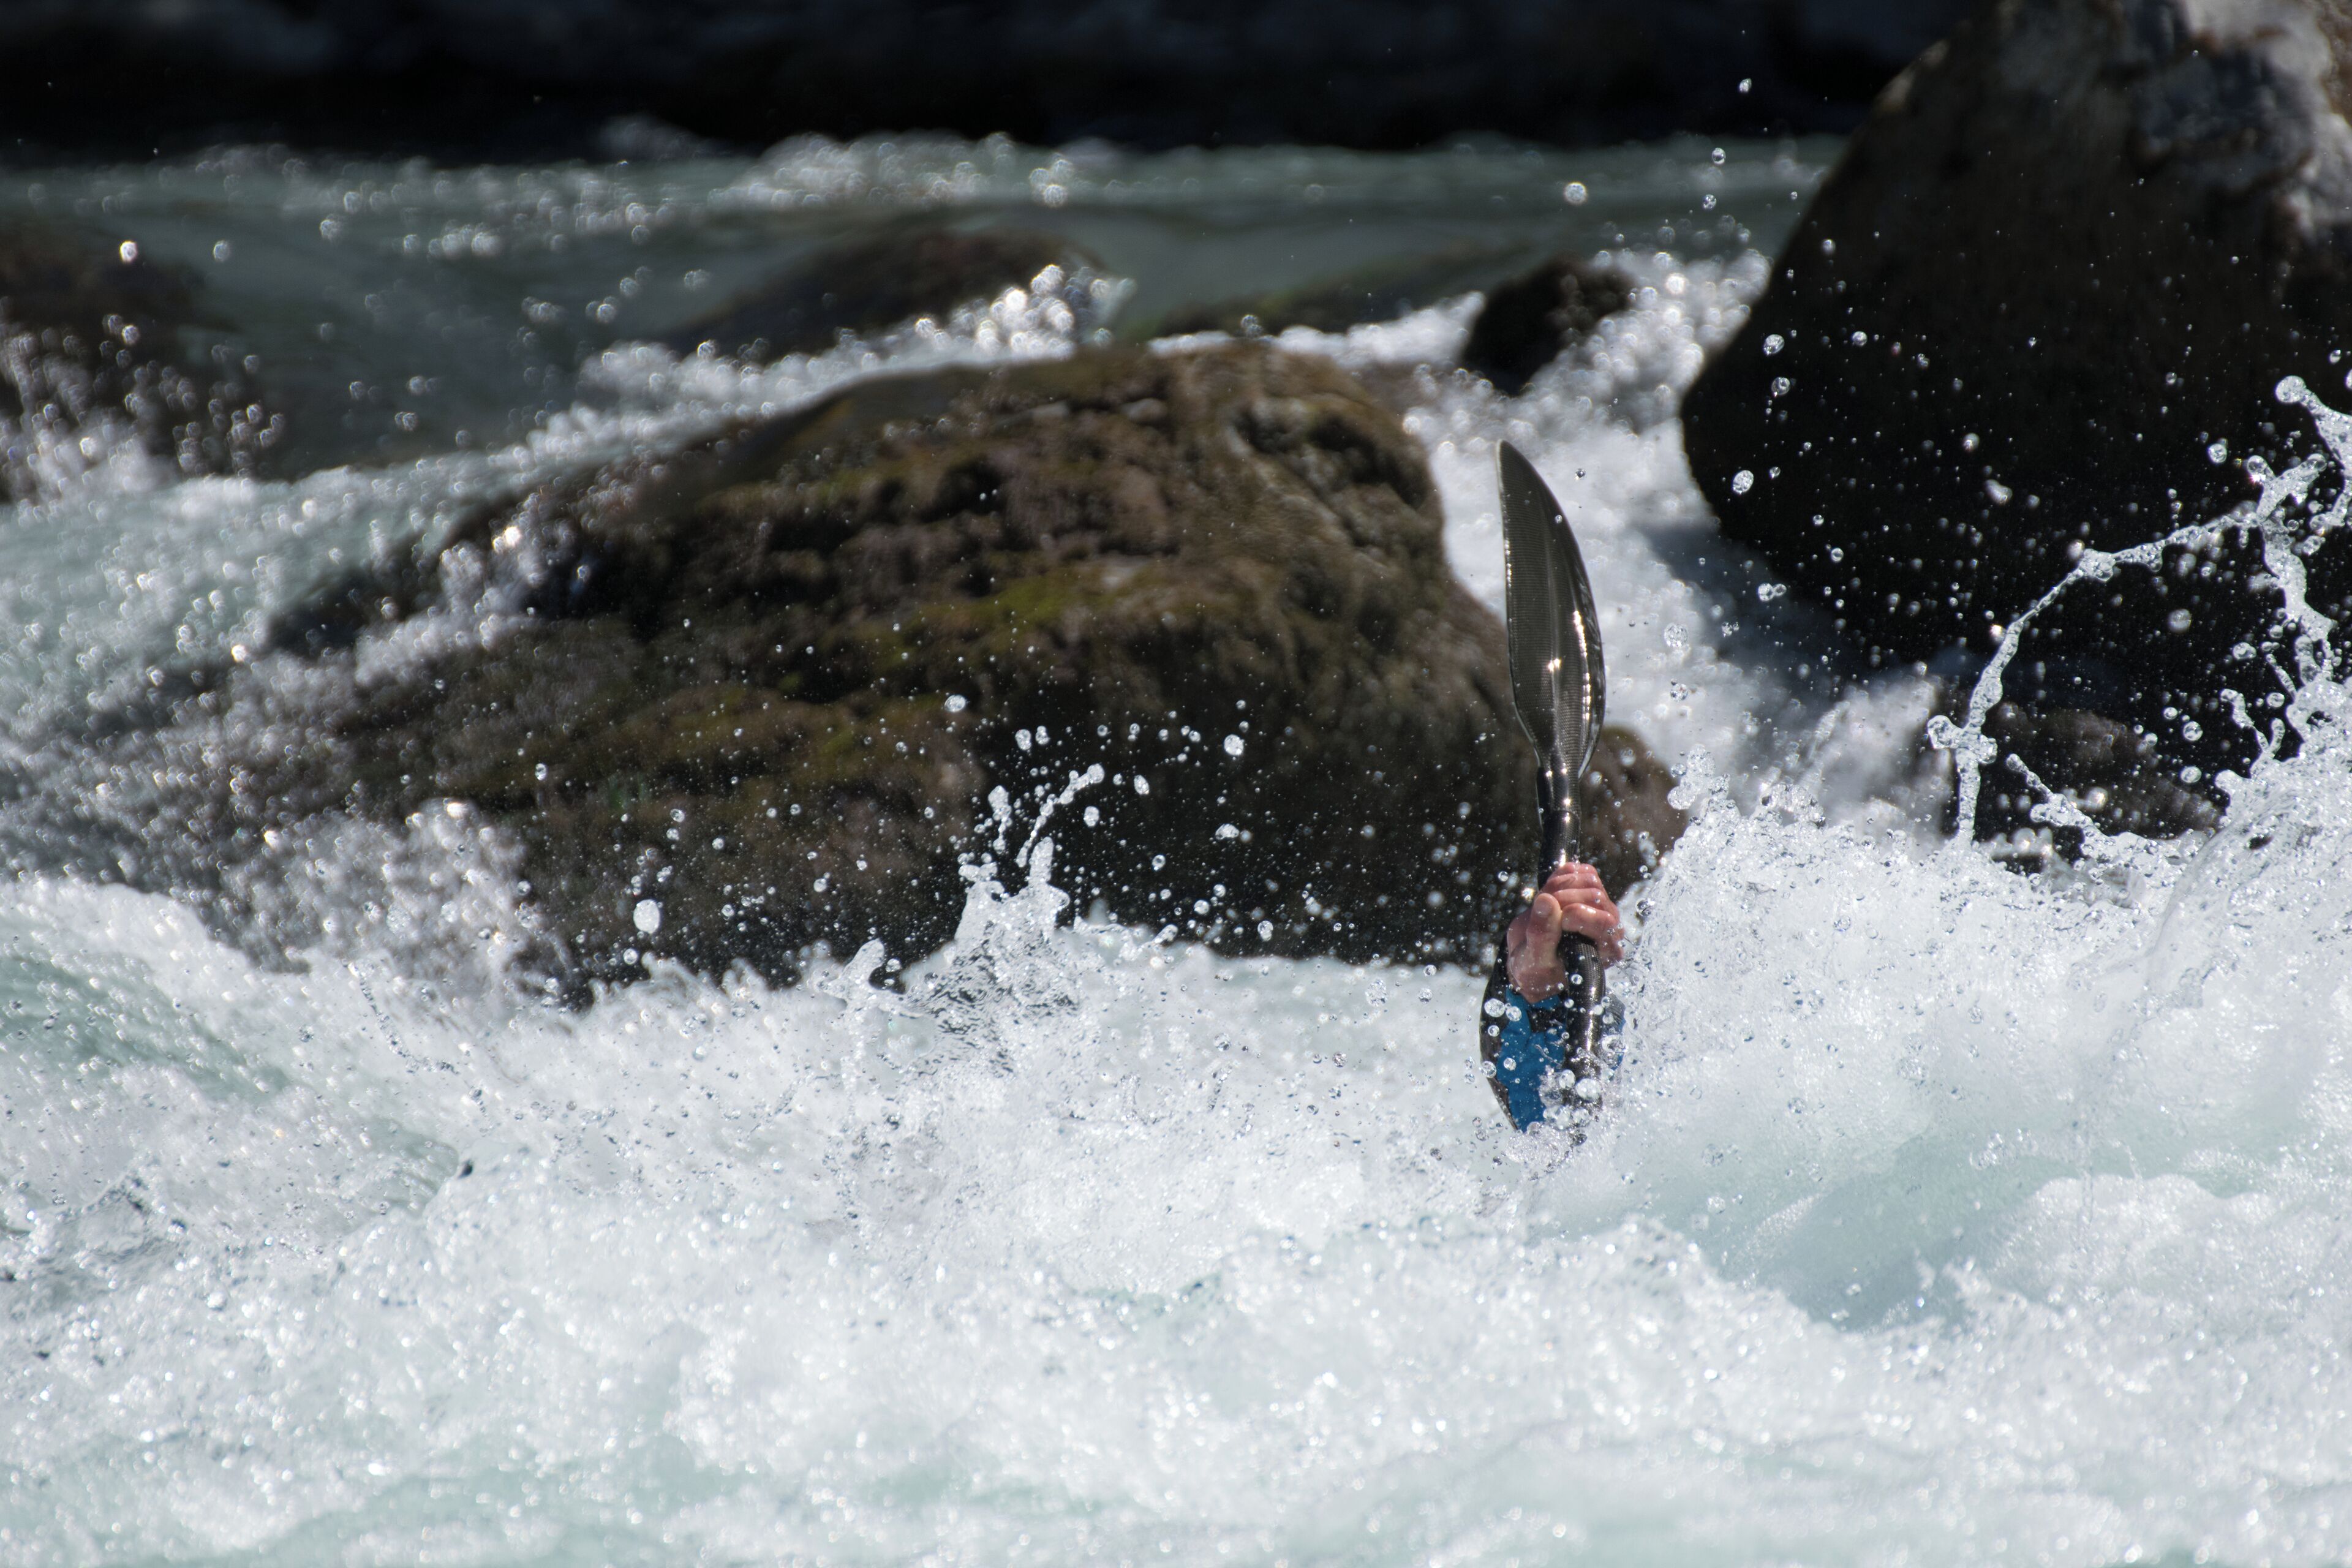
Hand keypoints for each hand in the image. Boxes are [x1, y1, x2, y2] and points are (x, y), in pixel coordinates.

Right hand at [1506, 861, 1622, 1000]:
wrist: (1530, 960)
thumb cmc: (1536, 970)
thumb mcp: (1533, 961)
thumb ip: (1541, 935)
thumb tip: (1546, 901)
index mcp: (1606, 951)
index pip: (1602, 920)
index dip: (1570, 915)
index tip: (1549, 924)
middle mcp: (1610, 928)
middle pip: (1594, 895)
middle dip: (1560, 899)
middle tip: (1539, 915)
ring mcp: (1602, 908)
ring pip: (1588, 879)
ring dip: (1557, 887)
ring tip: (1542, 906)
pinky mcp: (1590, 892)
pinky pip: (1582, 870)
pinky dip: (1560, 876)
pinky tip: (1549, 892)